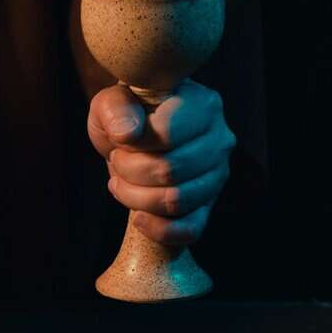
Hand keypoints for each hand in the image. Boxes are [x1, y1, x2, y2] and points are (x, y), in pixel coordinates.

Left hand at [86, 79, 234, 245]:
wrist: (134, 142)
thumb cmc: (125, 117)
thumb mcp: (112, 102)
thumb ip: (117, 109)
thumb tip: (128, 133)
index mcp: (202, 105)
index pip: (167, 134)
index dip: (132, 144)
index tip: (119, 140)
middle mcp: (219, 139)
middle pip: (170, 170)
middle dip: (129, 172)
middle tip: (117, 161)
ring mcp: (218, 175)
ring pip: (176, 201)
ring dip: (136, 197)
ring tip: (122, 182)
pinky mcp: (209, 205)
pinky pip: (190, 229)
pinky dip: (159, 229)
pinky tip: (138, 217)